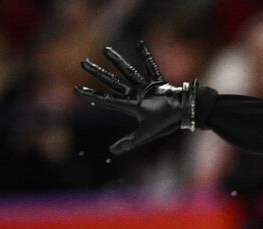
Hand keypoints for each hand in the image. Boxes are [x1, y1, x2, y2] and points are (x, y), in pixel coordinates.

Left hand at [75, 41, 197, 155]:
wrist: (185, 115)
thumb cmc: (166, 123)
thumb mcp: (144, 135)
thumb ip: (129, 142)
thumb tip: (111, 151)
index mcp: (131, 106)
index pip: (107, 99)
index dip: (91, 95)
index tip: (77, 90)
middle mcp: (135, 94)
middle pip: (112, 81)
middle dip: (98, 73)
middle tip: (83, 63)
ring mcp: (146, 87)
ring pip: (128, 71)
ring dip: (117, 60)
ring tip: (105, 50)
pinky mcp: (157, 81)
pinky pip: (151, 66)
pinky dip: (146, 55)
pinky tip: (139, 44)